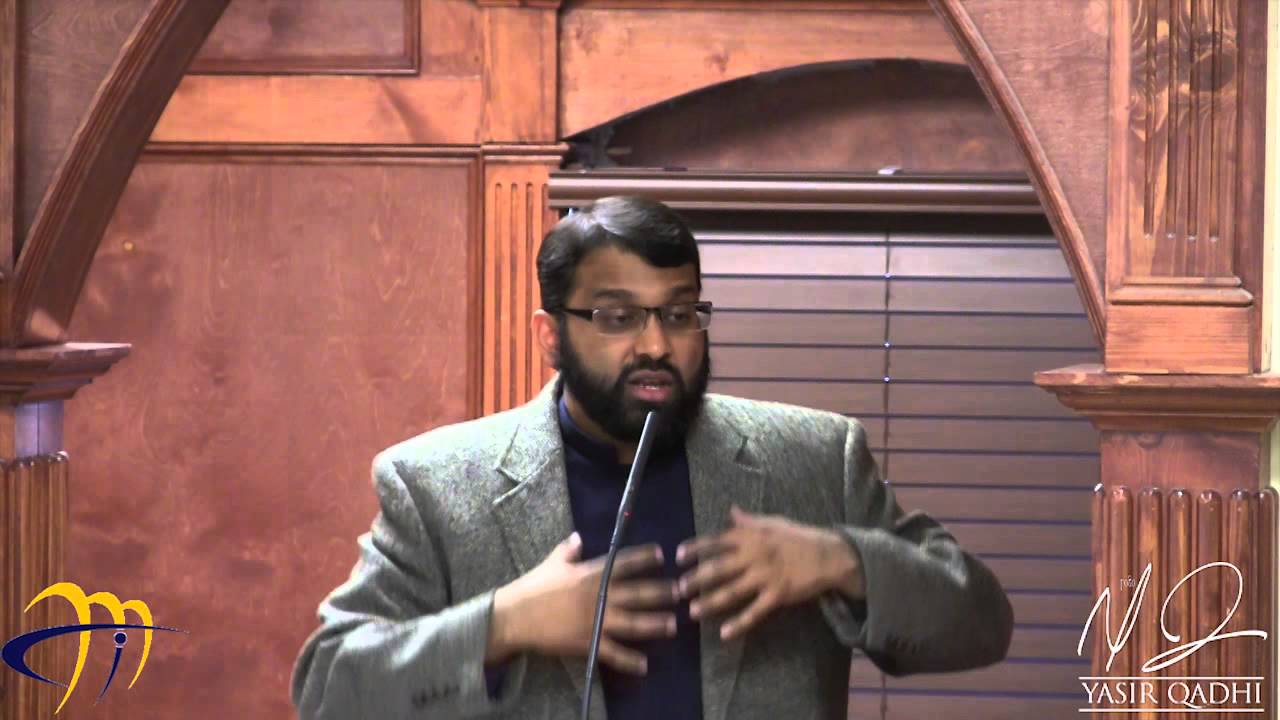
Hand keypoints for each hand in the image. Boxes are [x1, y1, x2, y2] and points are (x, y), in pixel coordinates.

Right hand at [488, 533, 678, 674]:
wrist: (516, 617)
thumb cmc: (534, 587)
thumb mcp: (552, 562)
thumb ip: (568, 550)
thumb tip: (578, 537)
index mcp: (590, 575)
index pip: (623, 563)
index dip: (644, 558)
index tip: (662, 555)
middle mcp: (599, 597)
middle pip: (636, 594)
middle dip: (661, 593)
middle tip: (681, 592)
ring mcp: (595, 621)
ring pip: (632, 623)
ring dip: (654, 624)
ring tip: (673, 625)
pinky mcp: (588, 643)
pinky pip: (613, 653)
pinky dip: (629, 660)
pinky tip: (645, 665)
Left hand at [676, 506, 862, 640]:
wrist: (828, 555)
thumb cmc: (798, 537)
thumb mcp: (772, 523)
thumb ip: (748, 521)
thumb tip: (730, 510)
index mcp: (750, 536)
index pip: (716, 541)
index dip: (695, 548)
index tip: (678, 556)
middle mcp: (754, 555)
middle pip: (717, 568)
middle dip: (695, 580)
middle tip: (678, 590)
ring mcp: (765, 576)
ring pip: (731, 592)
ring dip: (710, 603)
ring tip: (693, 612)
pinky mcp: (777, 595)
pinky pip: (754, 612)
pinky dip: (739, 624)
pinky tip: (725, 633)